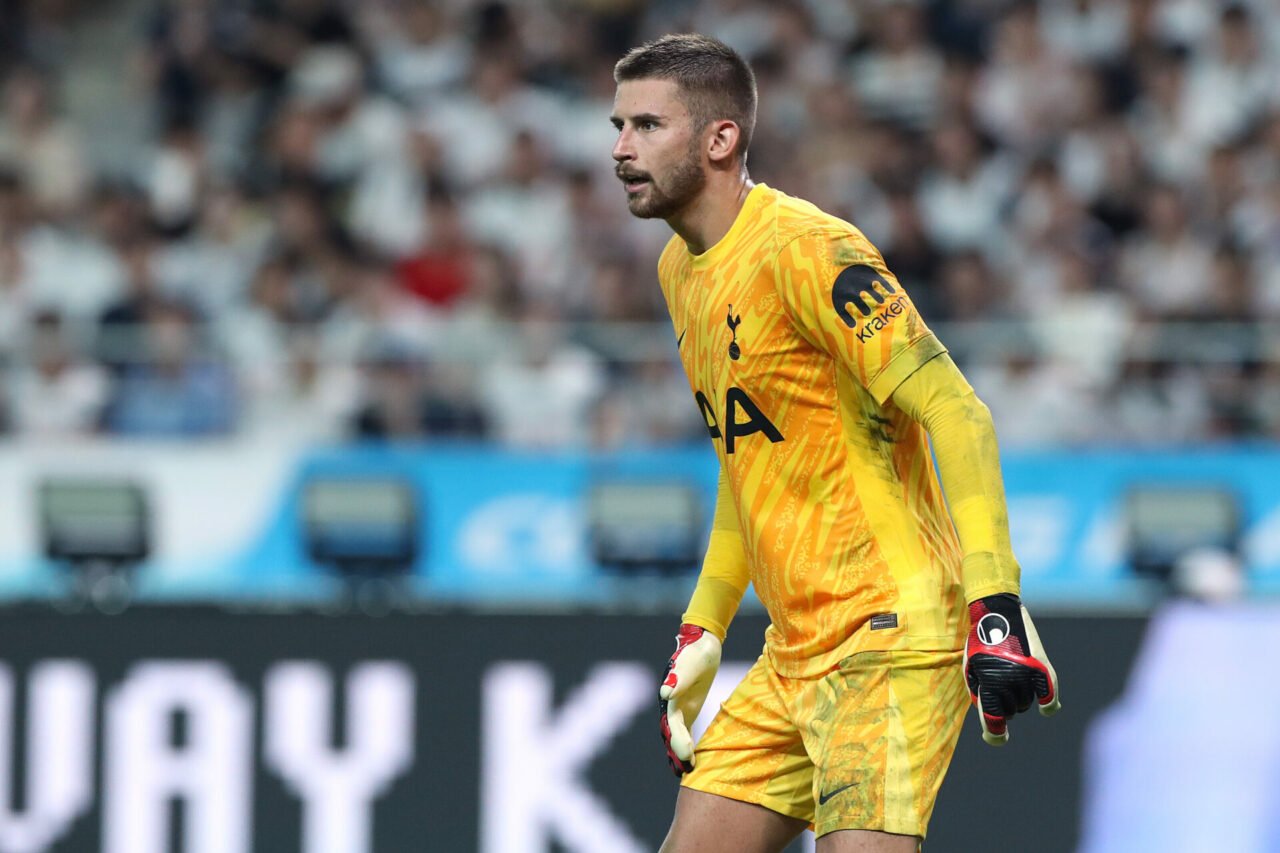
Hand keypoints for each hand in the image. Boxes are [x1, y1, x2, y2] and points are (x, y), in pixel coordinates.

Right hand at [658, 623, 721, 775]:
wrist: (702, 645)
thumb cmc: (696, 653)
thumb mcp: (689, 663)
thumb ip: (678, 677)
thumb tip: (665, 692)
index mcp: (669, 695)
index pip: (672, 722)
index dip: (677, 739)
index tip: (686, 754)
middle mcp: (670, 704)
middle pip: (671, 732)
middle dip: (676, 751)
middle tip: (685, 771)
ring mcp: (678, 708)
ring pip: (675, 735)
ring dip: (678, 753)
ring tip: (686, 772)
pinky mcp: (687, 710)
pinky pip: (684, 731)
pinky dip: (686, 746)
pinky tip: (691, 762)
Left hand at [964, 594, 1060, 745]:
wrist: (997, 612)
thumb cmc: (978, 642)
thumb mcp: (969, 667)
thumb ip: (978, 693)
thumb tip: (992, 716)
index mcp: (989, 682)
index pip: (994, 719)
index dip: (994, 734)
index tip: (995, 739)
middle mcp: (1010, 681)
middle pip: (1011, 711)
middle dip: (1003, 706)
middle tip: (996, 688)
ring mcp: (1028, 673)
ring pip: (1027, 702)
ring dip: (1018, 698)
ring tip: (1008, 678)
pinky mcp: (1041, 665)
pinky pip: (1050, 694)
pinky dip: (1049, 703)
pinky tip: (1047, 708)